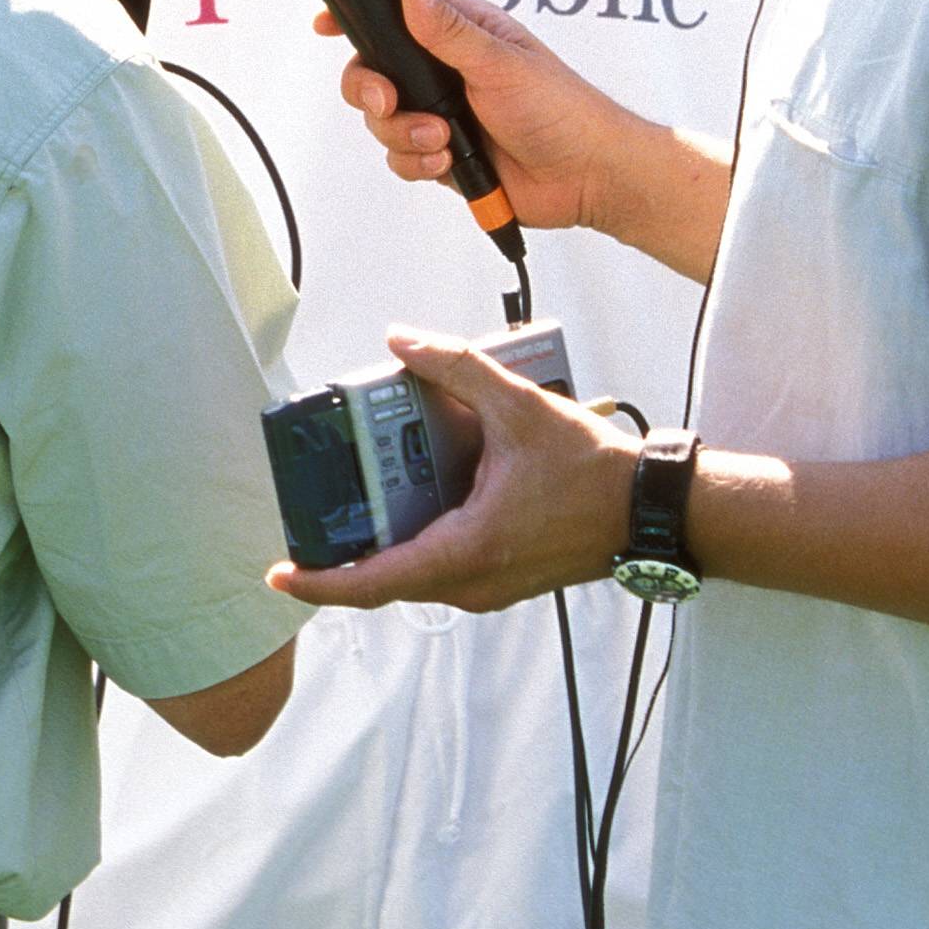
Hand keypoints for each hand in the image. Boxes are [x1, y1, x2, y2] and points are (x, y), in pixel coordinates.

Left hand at [268, 328, 641, 613]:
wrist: (648, 510)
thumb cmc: (593, 472)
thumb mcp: (520, 406)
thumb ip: (456, 367)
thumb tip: (400, 340)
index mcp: (465, 552)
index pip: (373, 583)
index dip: (319, 583)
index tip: (280, 574)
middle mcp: (470, 582)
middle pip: (384, 580)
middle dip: (343, 550)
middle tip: (314, 510)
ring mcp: (486, 587)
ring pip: (413, 574)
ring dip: (383, 541)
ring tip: (364, 490)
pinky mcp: (500, 578)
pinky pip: (442, 568)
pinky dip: (419, 538)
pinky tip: (421, 491)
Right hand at [317, 0, 626, 233]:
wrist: (585, 176)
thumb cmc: (561, 108)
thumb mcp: (501, 62)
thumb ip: (449, 30)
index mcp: (459, 33)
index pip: (396, 13)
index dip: (359, 19)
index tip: (328, 25)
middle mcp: (443, 70)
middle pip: (372, 73)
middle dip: (372, 91)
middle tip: (391, 101)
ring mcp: (440, 113)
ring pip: (382, 121)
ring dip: (404, 135)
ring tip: (445, 142)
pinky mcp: (441, 154)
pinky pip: (400, 158)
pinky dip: (418, 163)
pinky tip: (449, 164)